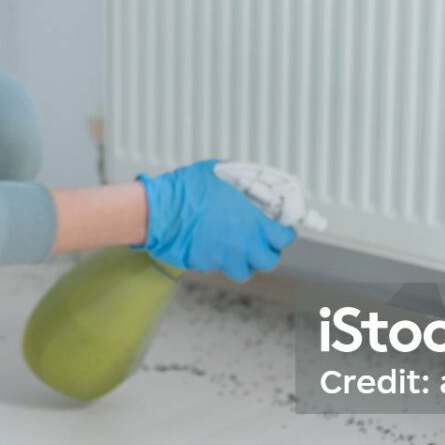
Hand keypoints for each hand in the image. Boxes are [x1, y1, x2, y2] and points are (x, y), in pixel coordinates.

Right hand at [135, 159, 297, 281]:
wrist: (160, 212)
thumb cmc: (187, 191)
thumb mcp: (219, 173)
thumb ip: (238, 181)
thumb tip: (246, 180)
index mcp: (252, 223)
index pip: (283, 238)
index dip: (284, 233)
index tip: (280, 229)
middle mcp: (241, 245)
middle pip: (268, 261)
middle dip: (267, 252)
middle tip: (261, 240)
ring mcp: (223, 258)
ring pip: (243, 270)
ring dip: (244, 260)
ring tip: (236, 246)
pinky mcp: (205, 265)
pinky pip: (218, 266)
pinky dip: (218, 258)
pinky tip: (210, 243)